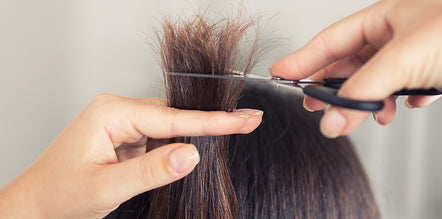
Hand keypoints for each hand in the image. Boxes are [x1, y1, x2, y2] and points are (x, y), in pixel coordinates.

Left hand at [0, 94, 261, 217]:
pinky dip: (176, 147)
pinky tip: (190, 152)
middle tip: (249, 123)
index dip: (214, 121)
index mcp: (112, 113)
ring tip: (225, 136)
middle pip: (175, 116)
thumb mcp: (107, 186)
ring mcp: (123, 123)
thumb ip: (152, 170)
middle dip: (210, 124)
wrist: (36, 206)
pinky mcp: (126, 137)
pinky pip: (160, 136)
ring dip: (192, 138)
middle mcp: (119, 111)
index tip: (245, 118)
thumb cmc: (59, 194)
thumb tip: (192, 154)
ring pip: (170, 126)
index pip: (173, 118)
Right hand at [270, 0, 441, 137]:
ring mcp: (412, 56)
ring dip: (367, 102)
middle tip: (317, 105)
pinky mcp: (429, 76)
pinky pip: (399, 93)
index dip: (304, 57)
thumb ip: (360, 92)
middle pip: (350, 64)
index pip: (331, 39)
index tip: (280, 72)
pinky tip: (404, 106)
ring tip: (367, 116)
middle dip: (335, 87)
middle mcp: (396, 36)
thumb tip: (331, 120)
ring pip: (374, 83)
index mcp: (384, 17)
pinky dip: (396, 104)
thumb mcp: (400, 60)